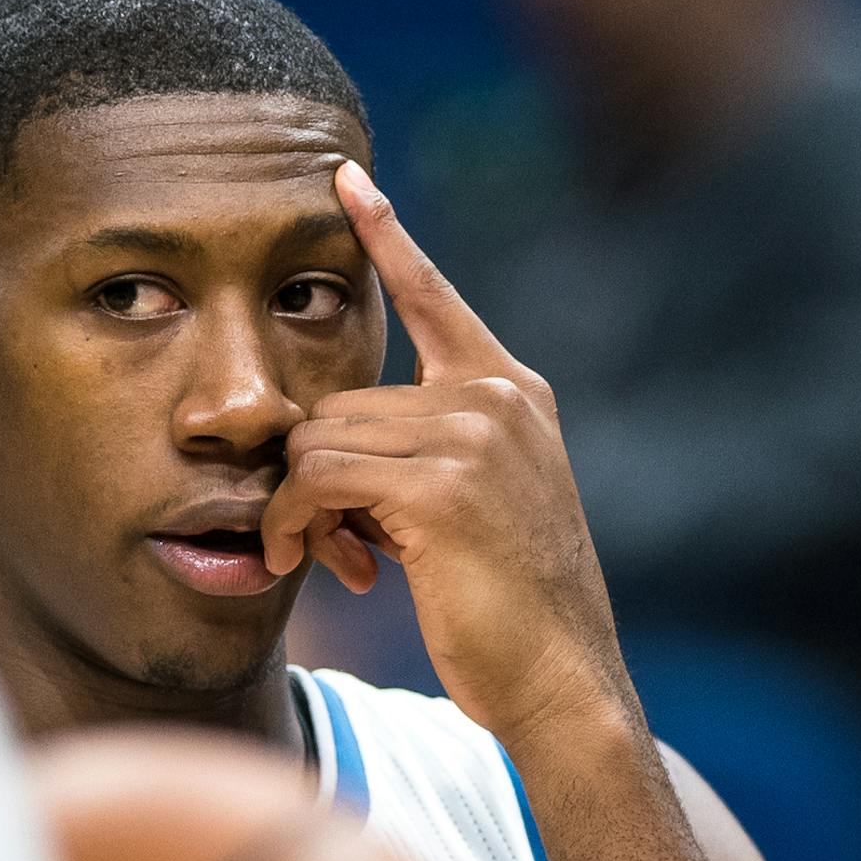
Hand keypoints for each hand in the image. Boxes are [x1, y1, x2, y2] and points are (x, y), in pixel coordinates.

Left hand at [261, 162, 630, 751]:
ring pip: (320, 441)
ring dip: (304, 511)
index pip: (433, 296)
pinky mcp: (440, 485)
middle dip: (318, 478)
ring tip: (344, 563)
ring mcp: (473, 435)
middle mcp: (496, 397)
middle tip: (335, 546)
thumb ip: (421, 456)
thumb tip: (324, 451)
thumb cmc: (509, 610)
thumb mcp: (475, 509)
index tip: (345, 179)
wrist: (563, 681)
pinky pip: (315, 480)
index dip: (386, 236)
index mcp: (511, 392)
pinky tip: (333, 571)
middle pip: (340, 402)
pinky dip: (297, 526)